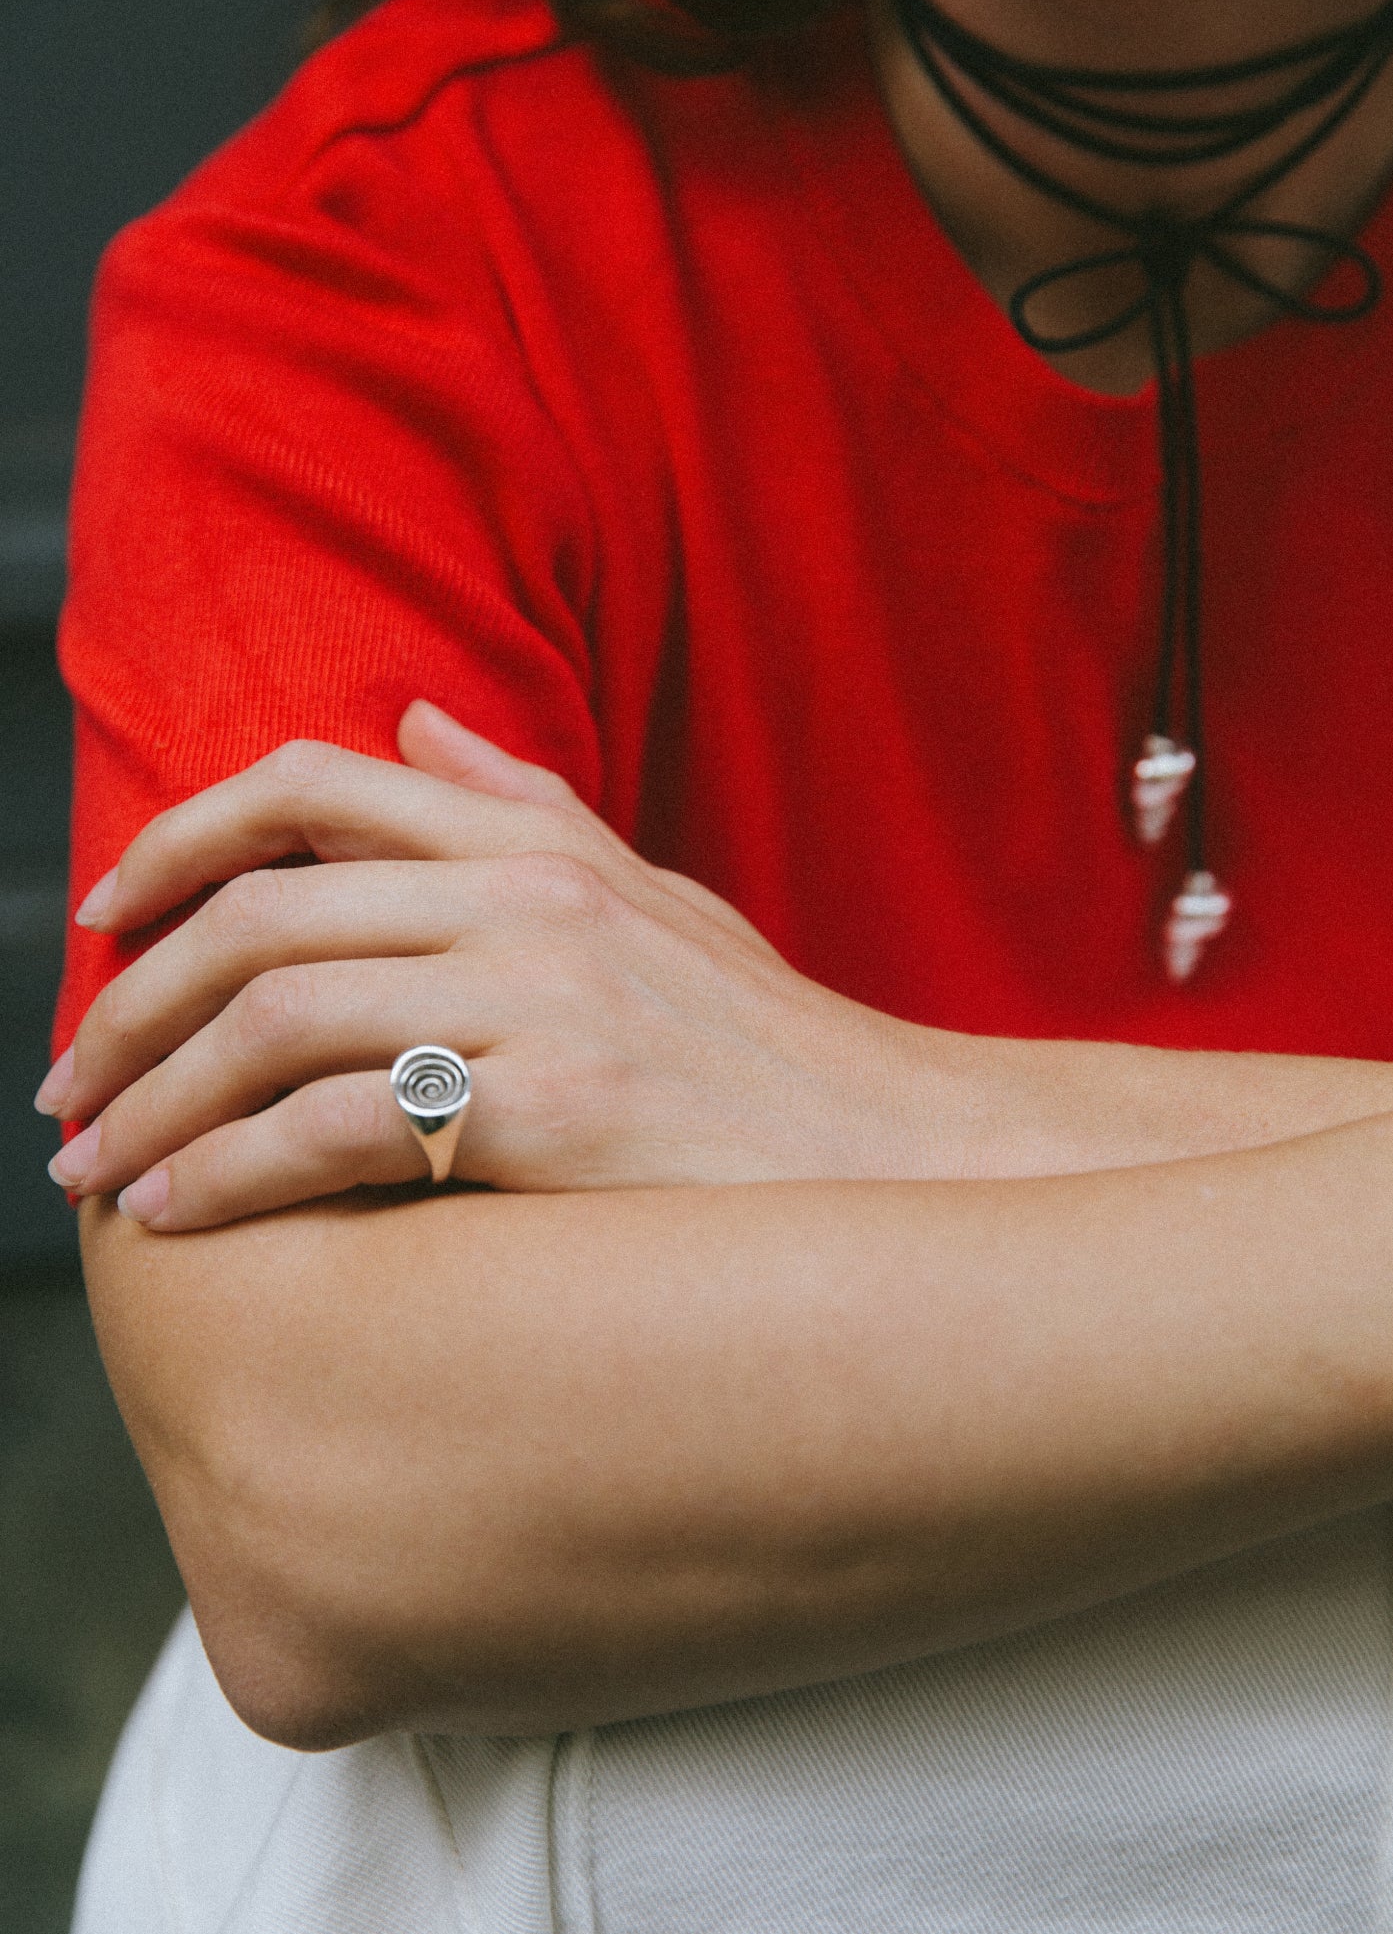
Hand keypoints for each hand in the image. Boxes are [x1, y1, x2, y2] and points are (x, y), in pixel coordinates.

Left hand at [41, 704, 955, 1229]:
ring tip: (96, 1167)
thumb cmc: (767, 1053)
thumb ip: (528, 809)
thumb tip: (419, 719)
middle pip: (260, 915)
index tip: (104, 922)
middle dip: (131, 1007)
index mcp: (538, 845)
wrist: (904, 1163)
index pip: (309, 787)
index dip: (178, 839)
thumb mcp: (657, 901)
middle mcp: (530, 901)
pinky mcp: (559, 1113)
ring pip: (275, 1019)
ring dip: (155, 1098)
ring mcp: (545, 1002)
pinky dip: (231, 1169)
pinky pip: (338, 1127)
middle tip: (67, 1086)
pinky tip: (180, 1214)